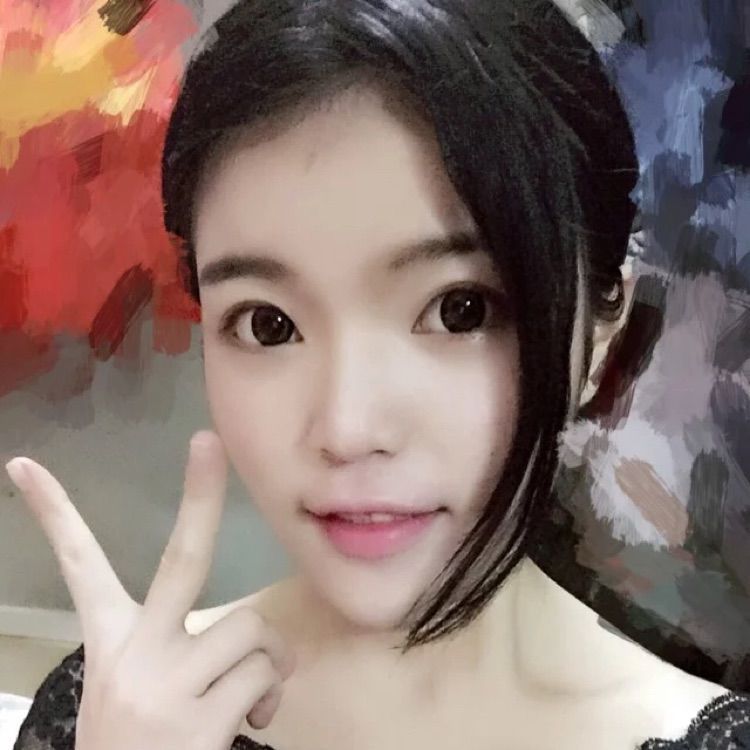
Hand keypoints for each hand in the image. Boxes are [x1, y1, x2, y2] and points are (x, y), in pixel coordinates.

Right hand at [5, 430, 294, 749]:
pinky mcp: (197, 723)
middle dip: (200, 495)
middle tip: (207, 442)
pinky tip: (248, 723)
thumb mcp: (142, 692)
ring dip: (266, 662)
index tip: (25, 466)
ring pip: (251, 630)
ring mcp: (165, 687)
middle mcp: (134, 654)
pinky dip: (270, 697)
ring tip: (247, 694)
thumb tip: (265, 644)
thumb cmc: (138, 746)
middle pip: (182, 558)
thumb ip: (192, 651)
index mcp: (110, 642)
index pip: (79, 566)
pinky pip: (264, 676)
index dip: (54, 515)